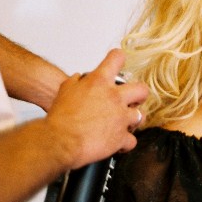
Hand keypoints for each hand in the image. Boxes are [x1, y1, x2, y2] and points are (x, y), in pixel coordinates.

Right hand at [45, 49, 148, 168]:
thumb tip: (80, 79)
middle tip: (133, 100)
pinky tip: (118, 143)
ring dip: (133, 120)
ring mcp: (120, 118)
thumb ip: (76, 82)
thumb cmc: (60, 118)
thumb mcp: (65, 90)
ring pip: (140, 116)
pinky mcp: (121, 137)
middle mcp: (114, 98)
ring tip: (123, 123)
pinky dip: (125, 143)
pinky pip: (132, 140)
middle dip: (139, 95)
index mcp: (99, 82)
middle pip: (142, 90)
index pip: (116, 58)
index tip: (119, 62)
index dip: (118, 59)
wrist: (59, 141)